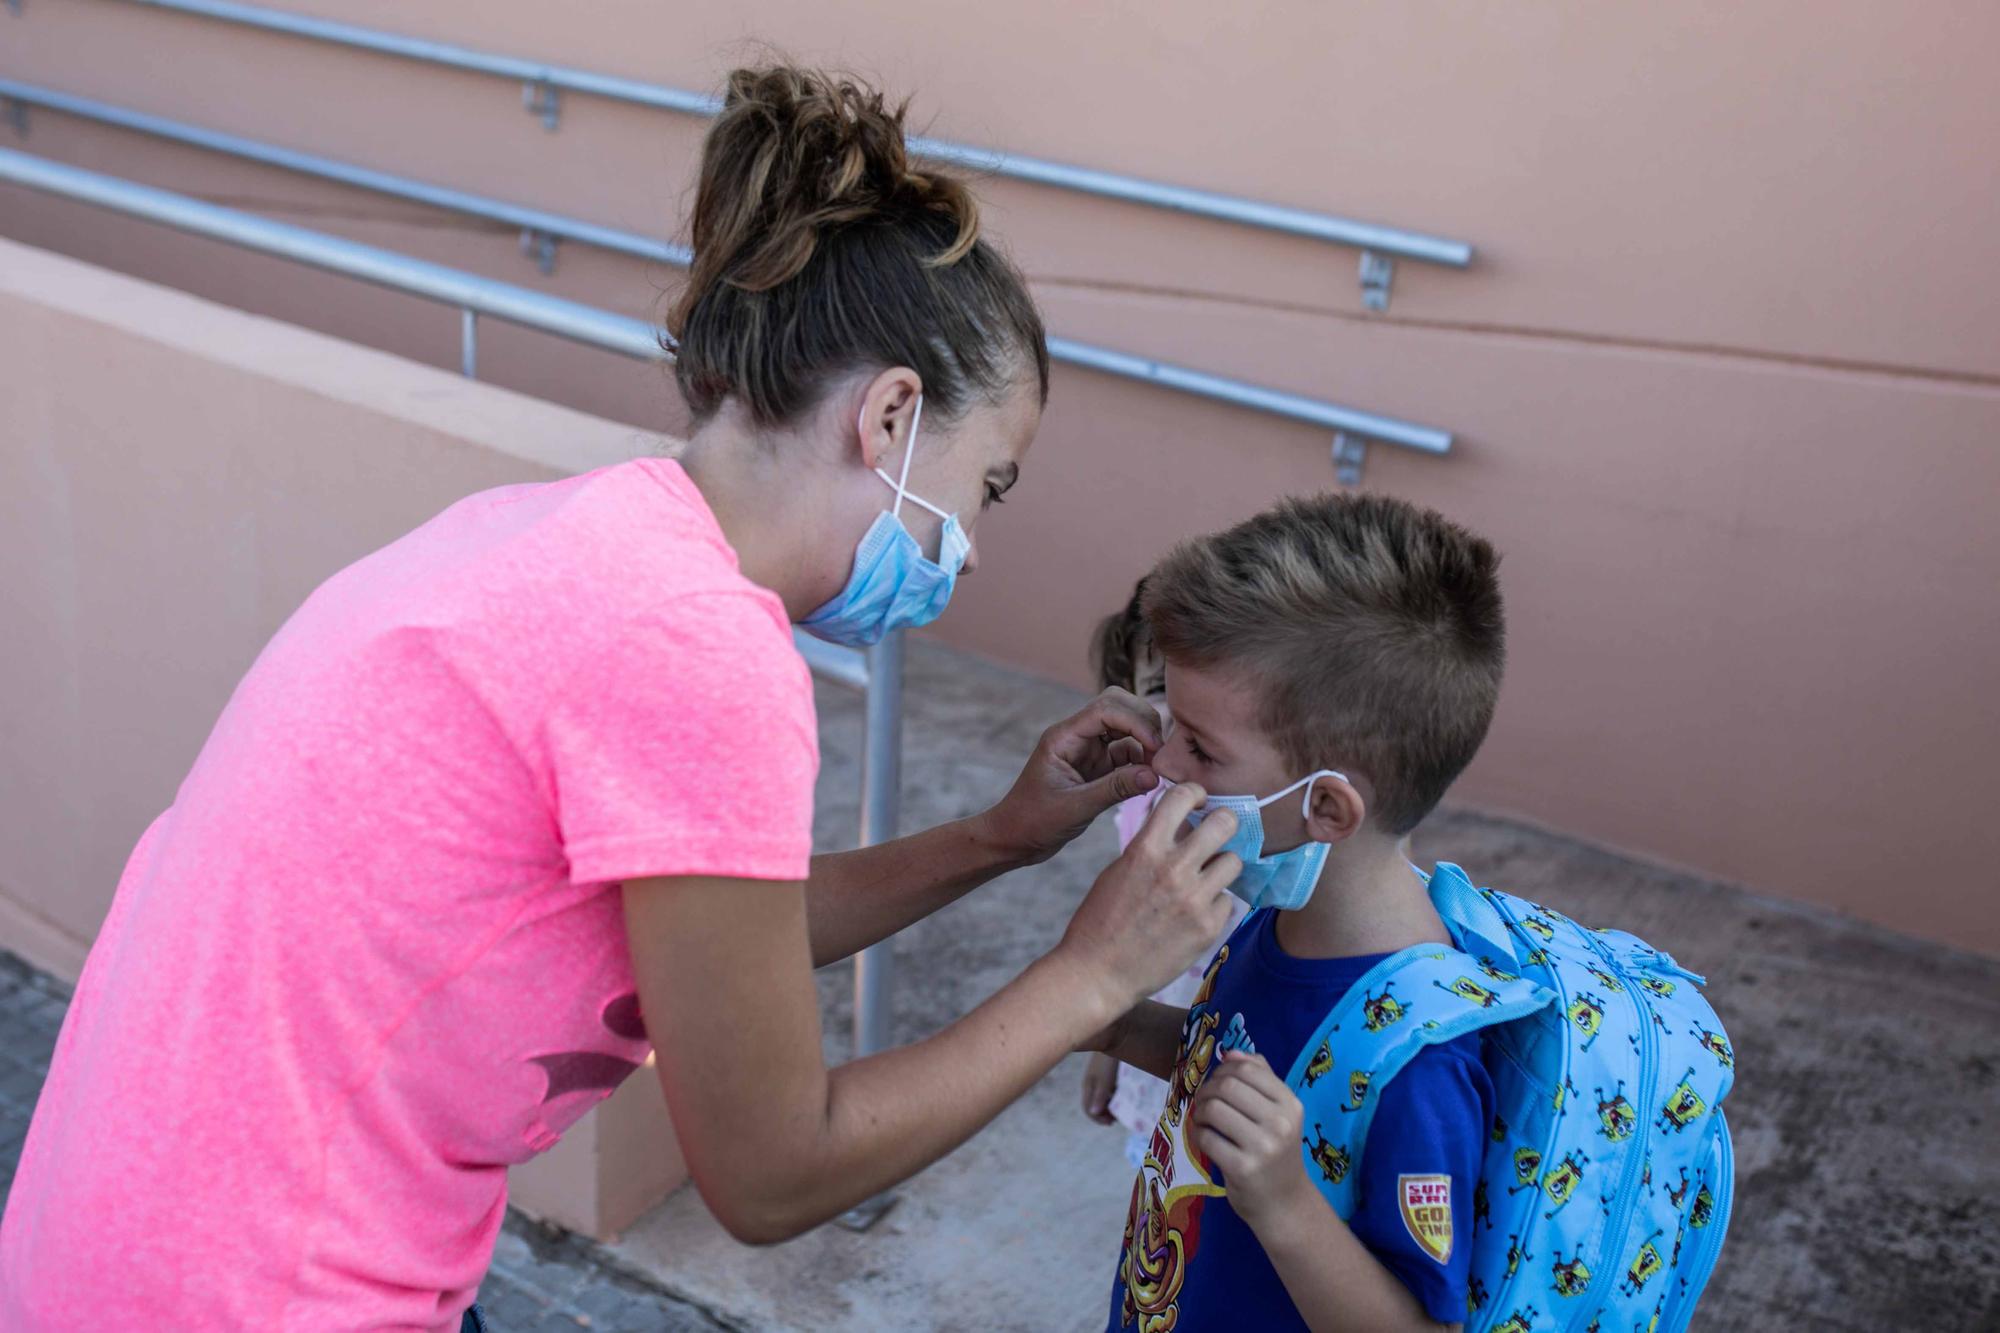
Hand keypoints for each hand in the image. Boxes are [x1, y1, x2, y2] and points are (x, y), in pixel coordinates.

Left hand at [976, 689, 1163, 865]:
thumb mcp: (1074, 808)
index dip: (1135, 722)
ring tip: (1158, 771)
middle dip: (1144, 723)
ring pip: (1126, 728)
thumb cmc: (1034, 822)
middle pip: (1119, 706)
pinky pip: (1127, 753)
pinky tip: (1149, 779)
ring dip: (1146, 743)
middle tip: (1160, 755)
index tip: (1155, 748)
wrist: (1016, 839)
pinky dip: (1142, 761)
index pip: (1106, 709)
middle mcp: (1078, 736)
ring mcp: (1089, 749)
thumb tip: (1154, 775)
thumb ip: (1114, 789)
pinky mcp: (1098, 766)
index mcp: (1064, 737)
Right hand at [1056, 782, 1238, 1018]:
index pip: (1183, 797)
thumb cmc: (1102, 920)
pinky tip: (1195, 915)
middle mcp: (1174, 869)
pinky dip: (1215, 905)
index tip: (1199, 800)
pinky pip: (1228, 901)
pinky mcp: (1208, 928)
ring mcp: (1195, 899)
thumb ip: (1151, 846)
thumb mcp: (1119, 870)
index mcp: (1146, 848)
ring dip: (1221, 866)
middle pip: (1225, 823)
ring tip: (1205, 878)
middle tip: (1216, 834)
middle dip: (1223, 824)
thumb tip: (1182, 826)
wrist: (1097, 973)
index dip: (1195, 792)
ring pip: (1234, 861)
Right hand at [1082, 1051, 1119, 1124]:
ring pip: (1101, 1097)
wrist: (1112, 1038)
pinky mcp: (1104, 1072)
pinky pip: (1107, 1089)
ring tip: (1120, 1109)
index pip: (1088, 1110)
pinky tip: (1122, 1094)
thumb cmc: (1107, 1061)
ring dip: (1109, 1106)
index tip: (1112, 1123)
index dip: (1098, 1119)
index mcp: (1088, 1087)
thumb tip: (1094, 1113)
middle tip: (1117, 1118)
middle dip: (1104, 1114)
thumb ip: (1100, 1096)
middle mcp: (1090, 1084)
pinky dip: (1113, 1095)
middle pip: (1094, 1105)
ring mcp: (1097, 1077)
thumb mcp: (1105, 1080)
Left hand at [1191, 1052, 1309, 1230]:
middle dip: (1206, 1091)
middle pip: (1227, 1087)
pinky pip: (1207, 1138)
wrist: (1284, 1203)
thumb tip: (1232, 1053)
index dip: (1223, 1071)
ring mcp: (1262, 1147)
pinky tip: (1203, 1139)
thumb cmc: (1277, 1153)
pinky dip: (1198, 1135)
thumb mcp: (1279, 1114)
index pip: (1247, 1069)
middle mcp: (1280, 1123)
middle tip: (1203, 1103)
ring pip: (1214, 1109)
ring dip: (1200, 1112)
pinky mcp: (1243, 1168)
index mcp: (1290, 1104)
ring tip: (1203, 1121)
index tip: (1216, 1084)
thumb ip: (1261, 1080)